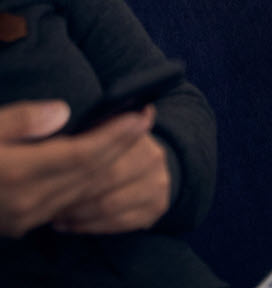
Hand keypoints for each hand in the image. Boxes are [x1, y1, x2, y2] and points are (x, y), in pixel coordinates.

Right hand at [0, 100, 154, 237]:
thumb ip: (22, 121)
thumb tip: (62, 112)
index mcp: (16, 173)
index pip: (82, 154)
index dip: (114, 135)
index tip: (139, 116)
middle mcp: (27, 200)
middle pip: (90, 174)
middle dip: (122, 147)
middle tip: (145, 120)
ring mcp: (24, 217)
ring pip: (83, 194)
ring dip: (111, 168)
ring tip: (130, 140)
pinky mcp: (19, 226)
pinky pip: (67, 208)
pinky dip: (88, 188)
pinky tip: (99, 171)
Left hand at [51, 112, 170, 234]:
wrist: (149, 166)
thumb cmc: (112, 150)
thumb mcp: (100, 130)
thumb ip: (84, 128)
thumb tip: (55, 115)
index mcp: (136, 132)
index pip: (103, 146)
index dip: (73, 162)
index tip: (46, 173)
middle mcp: (152, 156)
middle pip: (107, 177)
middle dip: (72, 193)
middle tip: (45, 201)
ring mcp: (157, 183)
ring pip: (110, 204)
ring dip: (78, 213)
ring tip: (55, 215)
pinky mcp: (156, 206)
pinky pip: (119, 222)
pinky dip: (91, 226)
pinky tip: (71, 225)